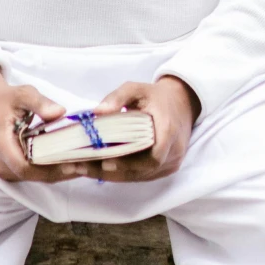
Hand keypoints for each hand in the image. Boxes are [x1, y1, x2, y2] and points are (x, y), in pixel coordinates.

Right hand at [0, 61, 82, 183]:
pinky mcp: (14, 169)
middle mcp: (3, 164)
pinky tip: (73, 161)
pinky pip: (36, 174)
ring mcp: (8, 169)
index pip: (25, 167)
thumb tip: (60, 112)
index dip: (50, 168)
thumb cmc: (6, 99)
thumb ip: (40, 103)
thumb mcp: (23, 95)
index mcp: (2, 146)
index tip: (73, 162)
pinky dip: (54, 169)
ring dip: (60, 172)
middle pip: (35, 176)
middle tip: (87, 163)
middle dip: (60, 172)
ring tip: (85, 163)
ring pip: (37, 177)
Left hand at [82, 75, 197, 181]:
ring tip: (84, 169)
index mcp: (168, 130)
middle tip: (82, 167)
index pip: (152, 157)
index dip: (129, 163)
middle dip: (111, 171)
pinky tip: (99, 169)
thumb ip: (117, 97)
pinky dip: (122, 173)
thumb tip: (97, 111)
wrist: (182, 103)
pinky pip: (143, 175)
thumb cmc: (155, 96)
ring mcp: (172, 162)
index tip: (105, 161)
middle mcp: (174, 151)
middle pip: (142, 170)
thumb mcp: (137, 88)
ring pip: (140, 176)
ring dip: (113, 175)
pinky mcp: (167, 168)